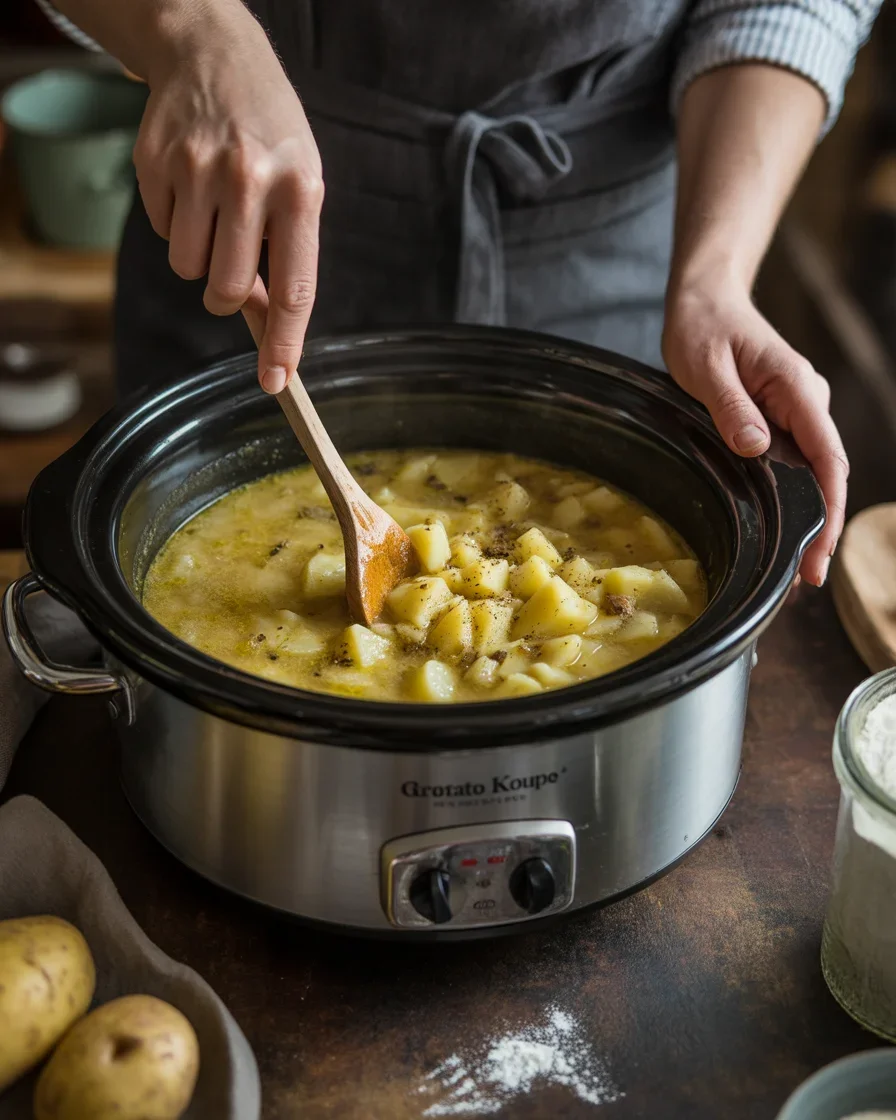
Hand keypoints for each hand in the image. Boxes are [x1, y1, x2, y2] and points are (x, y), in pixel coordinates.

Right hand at [133, 5, 322, 393]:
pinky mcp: (154, 163)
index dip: (284, 342)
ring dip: (200, 258)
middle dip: (229, 296)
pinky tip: (191, 187)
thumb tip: (260, 317)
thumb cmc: (270, 136)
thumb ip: (287, 252)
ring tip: (215, 214)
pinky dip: (176, 224)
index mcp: (300, 191)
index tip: (277, 381)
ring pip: (187, 267)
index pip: (294, 288)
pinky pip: (162, 233)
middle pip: (227, 287)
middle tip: (235, 272)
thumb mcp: (300, 184)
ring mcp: (196, 169)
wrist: (214, 56)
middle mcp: (249, 180)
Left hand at [662, 283, 847, 586]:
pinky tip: (784, 528)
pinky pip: (795, 461)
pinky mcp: (782, 417)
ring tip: (798, 566)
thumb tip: (757, 448)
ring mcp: (798, 410)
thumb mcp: (706, 367)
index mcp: (796, 387)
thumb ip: (731, 408)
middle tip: (808, 576)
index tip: (822, 547)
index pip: (826, 456)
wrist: (706, 298)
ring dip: (810, 516)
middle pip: (827, 472)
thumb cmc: (704, 327)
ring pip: (813, 471)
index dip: (829, 507)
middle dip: (823, 525)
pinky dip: (794, 496)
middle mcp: (807, 401)